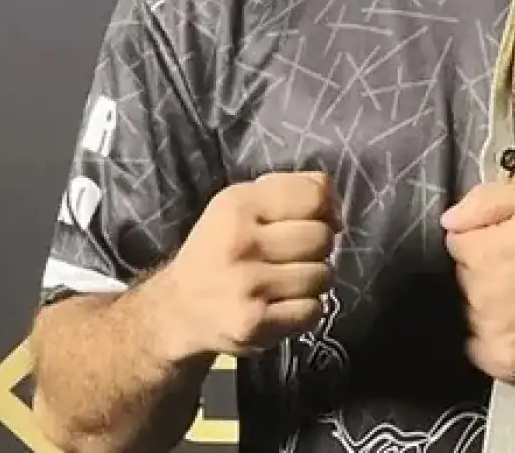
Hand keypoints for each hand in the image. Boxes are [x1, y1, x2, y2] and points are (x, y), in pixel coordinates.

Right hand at [153, 171, 340, 360]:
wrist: (178, 309)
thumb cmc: (222, 248)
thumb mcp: (244, 204)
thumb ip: (292, 190)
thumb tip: (336, 209)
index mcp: (238, 203)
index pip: (314, 196)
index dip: (327, 208)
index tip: (320, 219)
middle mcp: (239, 242)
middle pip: (322, 238)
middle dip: (319, 247)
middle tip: (295, 255)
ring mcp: (246, 285)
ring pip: (323, 276)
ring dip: (315, 280)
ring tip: (288, 281)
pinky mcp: (252, 324)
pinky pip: (313, 311)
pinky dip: (307, 310)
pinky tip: (283, 305)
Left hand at [441, 180, 514, 384]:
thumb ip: (485, 201)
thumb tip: (447, 220)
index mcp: (479, 252)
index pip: (457, 242)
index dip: (483, 238)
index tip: (508, 241)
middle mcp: (477, 294)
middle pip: (464, 277)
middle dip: (485, 269)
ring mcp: (489, 332)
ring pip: (472, 311)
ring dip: (489, 303)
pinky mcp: (503, 363)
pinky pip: (481, 346)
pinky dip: (495, 336)